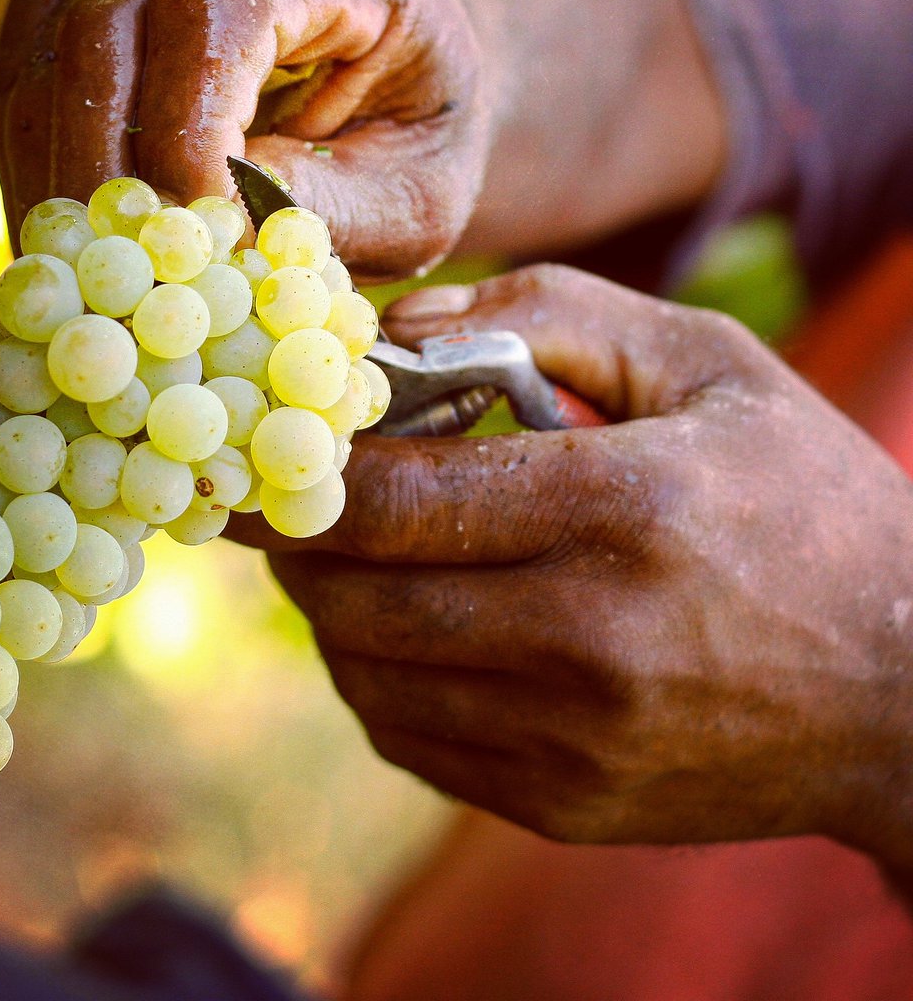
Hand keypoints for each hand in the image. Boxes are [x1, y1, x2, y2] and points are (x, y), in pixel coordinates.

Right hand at [0, 0, 487, 275]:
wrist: (395, 70)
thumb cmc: (415, 139)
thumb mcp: (414, 198)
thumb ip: (327, 209)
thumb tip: (206, 229)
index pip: (219, 7)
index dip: (183, 127)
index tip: (186, 236)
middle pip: (113, 19)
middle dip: (101, 169)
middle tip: (107, 278)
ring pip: (53, 39)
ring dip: (53, 167)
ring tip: (77, 268)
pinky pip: (28, 52)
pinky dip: (34, 148)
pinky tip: (62, 225)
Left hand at [234, 265, 912, 871]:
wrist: (907, 691)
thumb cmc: (805, 502)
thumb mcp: (706, 361)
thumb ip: (548, 313)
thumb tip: (399, 327)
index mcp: (621, 506)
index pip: (394, 497)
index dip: (303, 474)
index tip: (268, 453)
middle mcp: (589, 637)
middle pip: (357, 596)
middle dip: (299, 545)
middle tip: (289, 505)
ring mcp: (573, 739)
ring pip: (368, 677)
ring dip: (329, 614)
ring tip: (345, 564)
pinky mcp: (566, 804)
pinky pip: (411, 743)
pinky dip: (377, 682)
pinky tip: (403, 636)